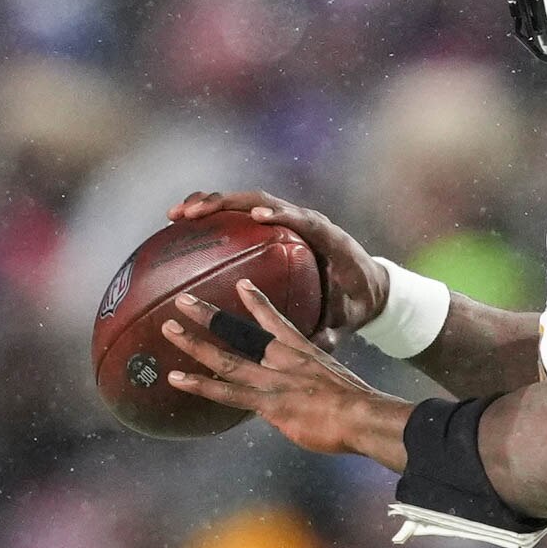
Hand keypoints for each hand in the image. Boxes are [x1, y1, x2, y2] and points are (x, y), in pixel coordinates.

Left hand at [162, 280, 407, 456]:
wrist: (362, 415)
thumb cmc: (355, 404)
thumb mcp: (334, 383)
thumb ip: (312, 383)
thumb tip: (301, 394)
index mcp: (301, 351)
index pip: (275, 320)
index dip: (256, 302)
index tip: (241, 284)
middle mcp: (281, 359)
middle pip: (239, 332)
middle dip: (209, 315)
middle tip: (183, 300)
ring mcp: (271, 380)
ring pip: (224, 358)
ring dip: (194, 343)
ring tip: (168, 328)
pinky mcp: (266, 402)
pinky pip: (225, 392)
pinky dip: (199, 384)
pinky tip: (176, 378)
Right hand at [169, 190, 388, 340]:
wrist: (369, 285)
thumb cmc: (358, 300)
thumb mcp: (349, 317)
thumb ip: (336, 329)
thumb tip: (320, 345)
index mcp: (329, 239)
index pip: (305, 220)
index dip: (282, 215)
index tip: (258, 218)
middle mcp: (306, 221)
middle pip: (263, 201)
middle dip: (227, 203)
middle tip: (193, 214)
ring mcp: (289, 219)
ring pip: (246, 201)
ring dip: (210, 203)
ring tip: (177, 216)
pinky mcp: (275, 225)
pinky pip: (241, 214)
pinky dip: (213, 214)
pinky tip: (182, 226)